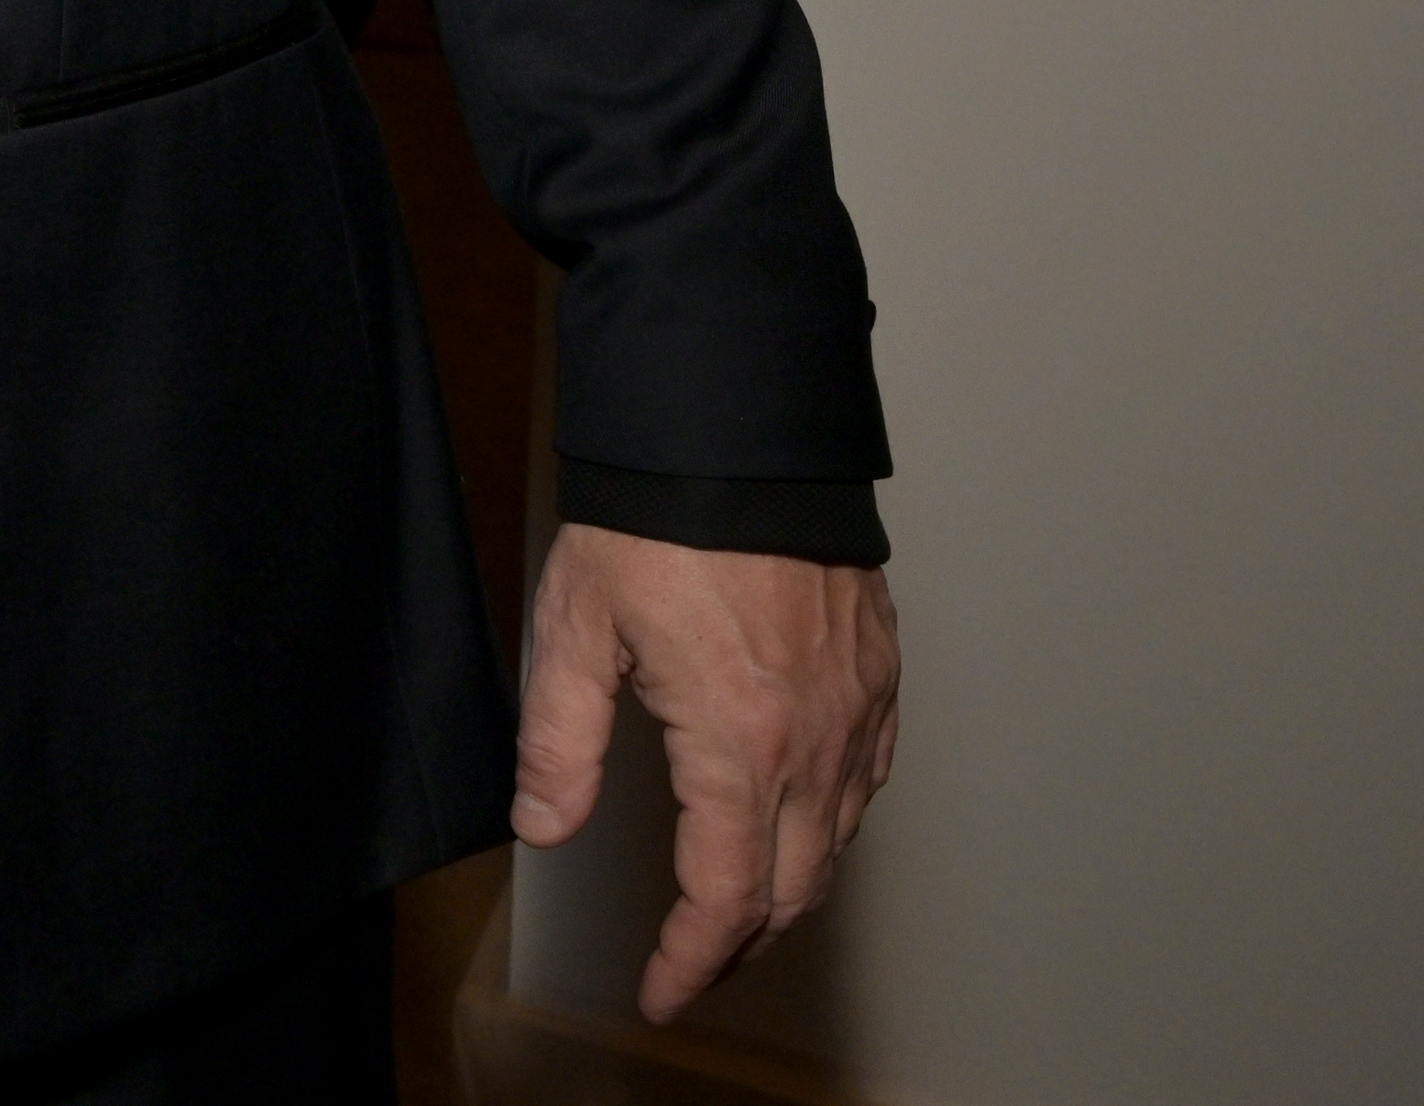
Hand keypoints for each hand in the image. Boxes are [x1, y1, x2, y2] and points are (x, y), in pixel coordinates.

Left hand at [512, 525, 901, 1021]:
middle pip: (792, 889)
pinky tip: (800, 825)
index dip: (691, 959)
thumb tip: (542, 823)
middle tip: (692, 967)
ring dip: (789, 891)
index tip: (659, 990)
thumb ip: (559, 741)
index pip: (725, 896)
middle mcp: (817, 741)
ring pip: (838, 842)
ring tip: (738, 913)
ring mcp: (860, 709)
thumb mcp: (576, 629)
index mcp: (740, 743)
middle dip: (740, 945)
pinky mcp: (881, 675)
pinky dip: (833, 824)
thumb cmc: (655, 519)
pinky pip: (869, 779)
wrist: (739, 432)